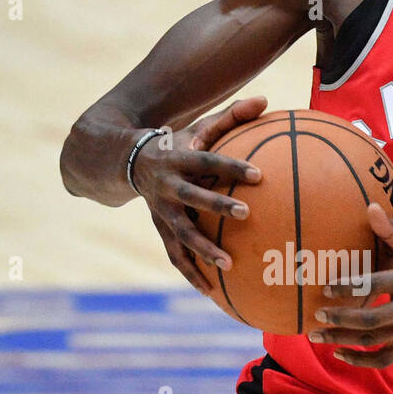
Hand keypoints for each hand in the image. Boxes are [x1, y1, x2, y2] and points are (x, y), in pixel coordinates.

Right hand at [132, 96, 265, 292]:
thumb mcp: (198, 126)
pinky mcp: (161, 230)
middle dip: (217, 205)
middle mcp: (167, 186)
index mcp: (179, 158)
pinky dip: (192, 274)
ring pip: (181, 234)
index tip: (258, 174)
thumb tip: (265, 100)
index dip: (232, 167)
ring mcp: (162, 212)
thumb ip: (231, 116)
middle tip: (246, 213)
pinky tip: (212, 293)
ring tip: (229, 265)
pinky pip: (176, 256)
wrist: (127, 162)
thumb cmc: (176, 143)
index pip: (209, 161)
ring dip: (203, 250)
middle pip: (193, 197)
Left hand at [309, 204, 392, 367]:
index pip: (377, 285)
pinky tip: (340, 354)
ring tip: (317, 336)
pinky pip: (386, 358)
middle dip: (341, 320)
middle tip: (317, 316)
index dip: (350, 289)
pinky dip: (362, 360)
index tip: (325, 289)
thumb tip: (369, 206)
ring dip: (343, 340)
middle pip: (373, 319)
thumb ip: (391, 231)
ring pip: (375, 340)